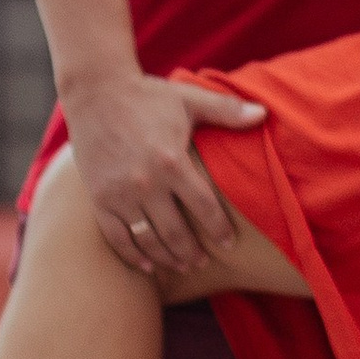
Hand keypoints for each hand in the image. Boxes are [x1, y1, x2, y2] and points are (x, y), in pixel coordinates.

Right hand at [59, 68, 264, 277]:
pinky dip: (132, 256)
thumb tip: (264, 113)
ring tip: (182, 266)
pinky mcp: (99, 198)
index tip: (228, 243)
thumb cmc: (147, 95)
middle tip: (203, 262)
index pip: (203, 207)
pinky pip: (117, 237)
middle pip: (175, 232)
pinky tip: (147, 266)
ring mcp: (119, 194)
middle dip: (192, 253)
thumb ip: (227, 111)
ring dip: (167, 258)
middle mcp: (145, 184)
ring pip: (147, 240)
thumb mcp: (189, 99)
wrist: (95, 92)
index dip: (218, 228)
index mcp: (172, 162)